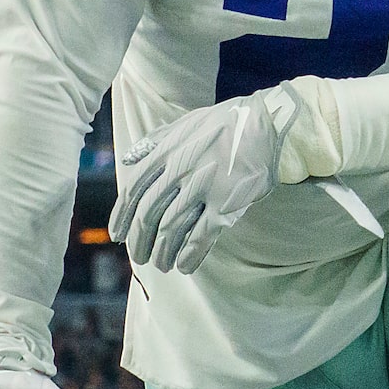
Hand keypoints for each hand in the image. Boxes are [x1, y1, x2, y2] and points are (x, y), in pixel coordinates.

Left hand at [111, 89, 293, 273]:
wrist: (269, 123)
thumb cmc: (228, 123)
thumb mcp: (186, 123)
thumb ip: (154, 140)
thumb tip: (127, 159)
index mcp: (167, 152)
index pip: (133, 190)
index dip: (122, 216)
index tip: (118, 234)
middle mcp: (180, 170)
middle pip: (149, 214)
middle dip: (140, 240)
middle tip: (139, 256)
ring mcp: (204, 187)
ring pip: (172, 229)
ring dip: (163, 252)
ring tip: (160, 265)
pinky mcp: (226, 202)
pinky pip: (202, 235)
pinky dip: (190, 254)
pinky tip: (184, 266)